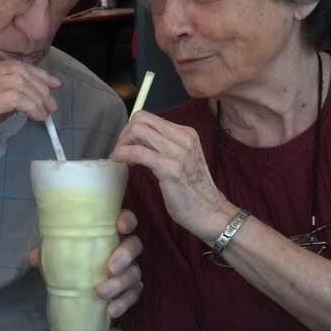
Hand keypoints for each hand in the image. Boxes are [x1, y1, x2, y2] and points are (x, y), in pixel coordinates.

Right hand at [0, 60, 60, 177]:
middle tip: (52, 105)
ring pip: (19, 83)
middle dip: (41, 87)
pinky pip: (15, 98)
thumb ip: (6, 97)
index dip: (37, 74)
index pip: (13, 66)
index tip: (53, 85)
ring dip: (38, 99)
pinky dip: (31, 106)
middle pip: (19, 72)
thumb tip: (32, 95)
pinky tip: (36, 116)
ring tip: (44, 114)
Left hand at [29, 210, 142, 319]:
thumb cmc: (71, 261)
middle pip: (134, 246)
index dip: (127, 221)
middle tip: (110, 268)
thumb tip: (33, 257)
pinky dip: (123, 303)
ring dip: (120, 284)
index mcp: (108, 233)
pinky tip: (111, 311)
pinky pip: (133, 295)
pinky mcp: (130, 290)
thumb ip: (47, 254)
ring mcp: (130, 270)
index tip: (121, 226)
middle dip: (124, 256)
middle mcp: (123, 248)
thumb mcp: (57, 256)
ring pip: (135, 273)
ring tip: (102, 294)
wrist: (75, 288)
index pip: (125, 220)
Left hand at [113, 111, 233, 240]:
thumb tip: (138, 142)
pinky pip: (137, 152)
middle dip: (124, 134)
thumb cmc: (193, 191)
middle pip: (141, 119)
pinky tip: (121, 164)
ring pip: (138, 131)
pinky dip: (123, 155)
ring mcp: (178, 152)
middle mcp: (183, 137)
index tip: (127, 146)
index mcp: (186, 133)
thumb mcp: (182, 160)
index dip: (131, 130)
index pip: (149, 118)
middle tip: (120, 152)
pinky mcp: (170, 168)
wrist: (210, 212)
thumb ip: (165, 147)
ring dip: (122, 144)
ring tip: (120, 159)